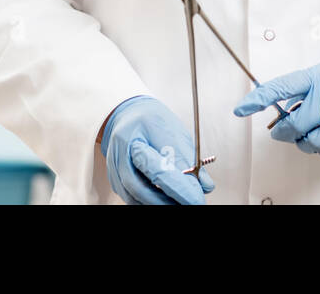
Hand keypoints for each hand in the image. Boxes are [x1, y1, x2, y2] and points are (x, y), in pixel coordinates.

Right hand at [100, 95, 214, 204]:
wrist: (128, 117)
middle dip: (168, 201)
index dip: (180, 189)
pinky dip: (152, 201)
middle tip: (192, 202)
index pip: (159, 169)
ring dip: (160, 202)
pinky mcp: (116, 182)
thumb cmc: (150, 121)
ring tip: (182, 201)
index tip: (197, 199)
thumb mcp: (173, 131)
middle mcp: (120, 155)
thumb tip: (204, 184)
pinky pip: (134, 198)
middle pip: (142, 188)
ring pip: (136, 197)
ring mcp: (115, 170)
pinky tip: (167, 199)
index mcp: (135, 137)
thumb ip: (188, 158)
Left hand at [233, 33, 319, 158]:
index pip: (281, 88)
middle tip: (283, 129)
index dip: (259, 99)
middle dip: (283, 131)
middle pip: (294, 125)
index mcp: (319, 76)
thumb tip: (291, 107)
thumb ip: (310, 87)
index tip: (242, 108)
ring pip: (312, 143)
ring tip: (311, 132)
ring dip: (305, 142)